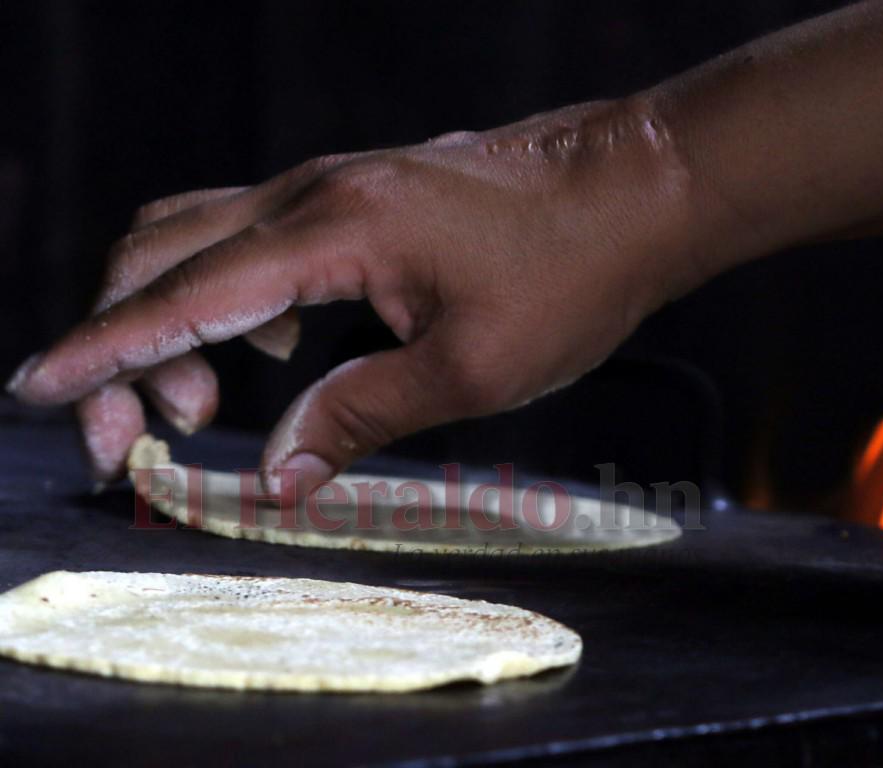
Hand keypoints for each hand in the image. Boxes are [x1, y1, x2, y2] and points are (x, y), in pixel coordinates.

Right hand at [6, 96, 701, 493]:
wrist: (633, 191)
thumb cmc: (572, 272)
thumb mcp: (470, 367)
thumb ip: (361, 416)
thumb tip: (280, 476)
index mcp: (332, 230)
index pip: (183, 296)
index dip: (102, 352)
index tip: (39, 391)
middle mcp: (313, 192)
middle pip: (159, 255)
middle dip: (120, 347)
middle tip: (135, 441)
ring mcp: (331, 185)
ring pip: (196, 237)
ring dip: (171, 319)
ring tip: (209, 407)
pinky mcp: (356, 195)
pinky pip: (252, 235)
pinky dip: (227, 295)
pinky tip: (275, 347)